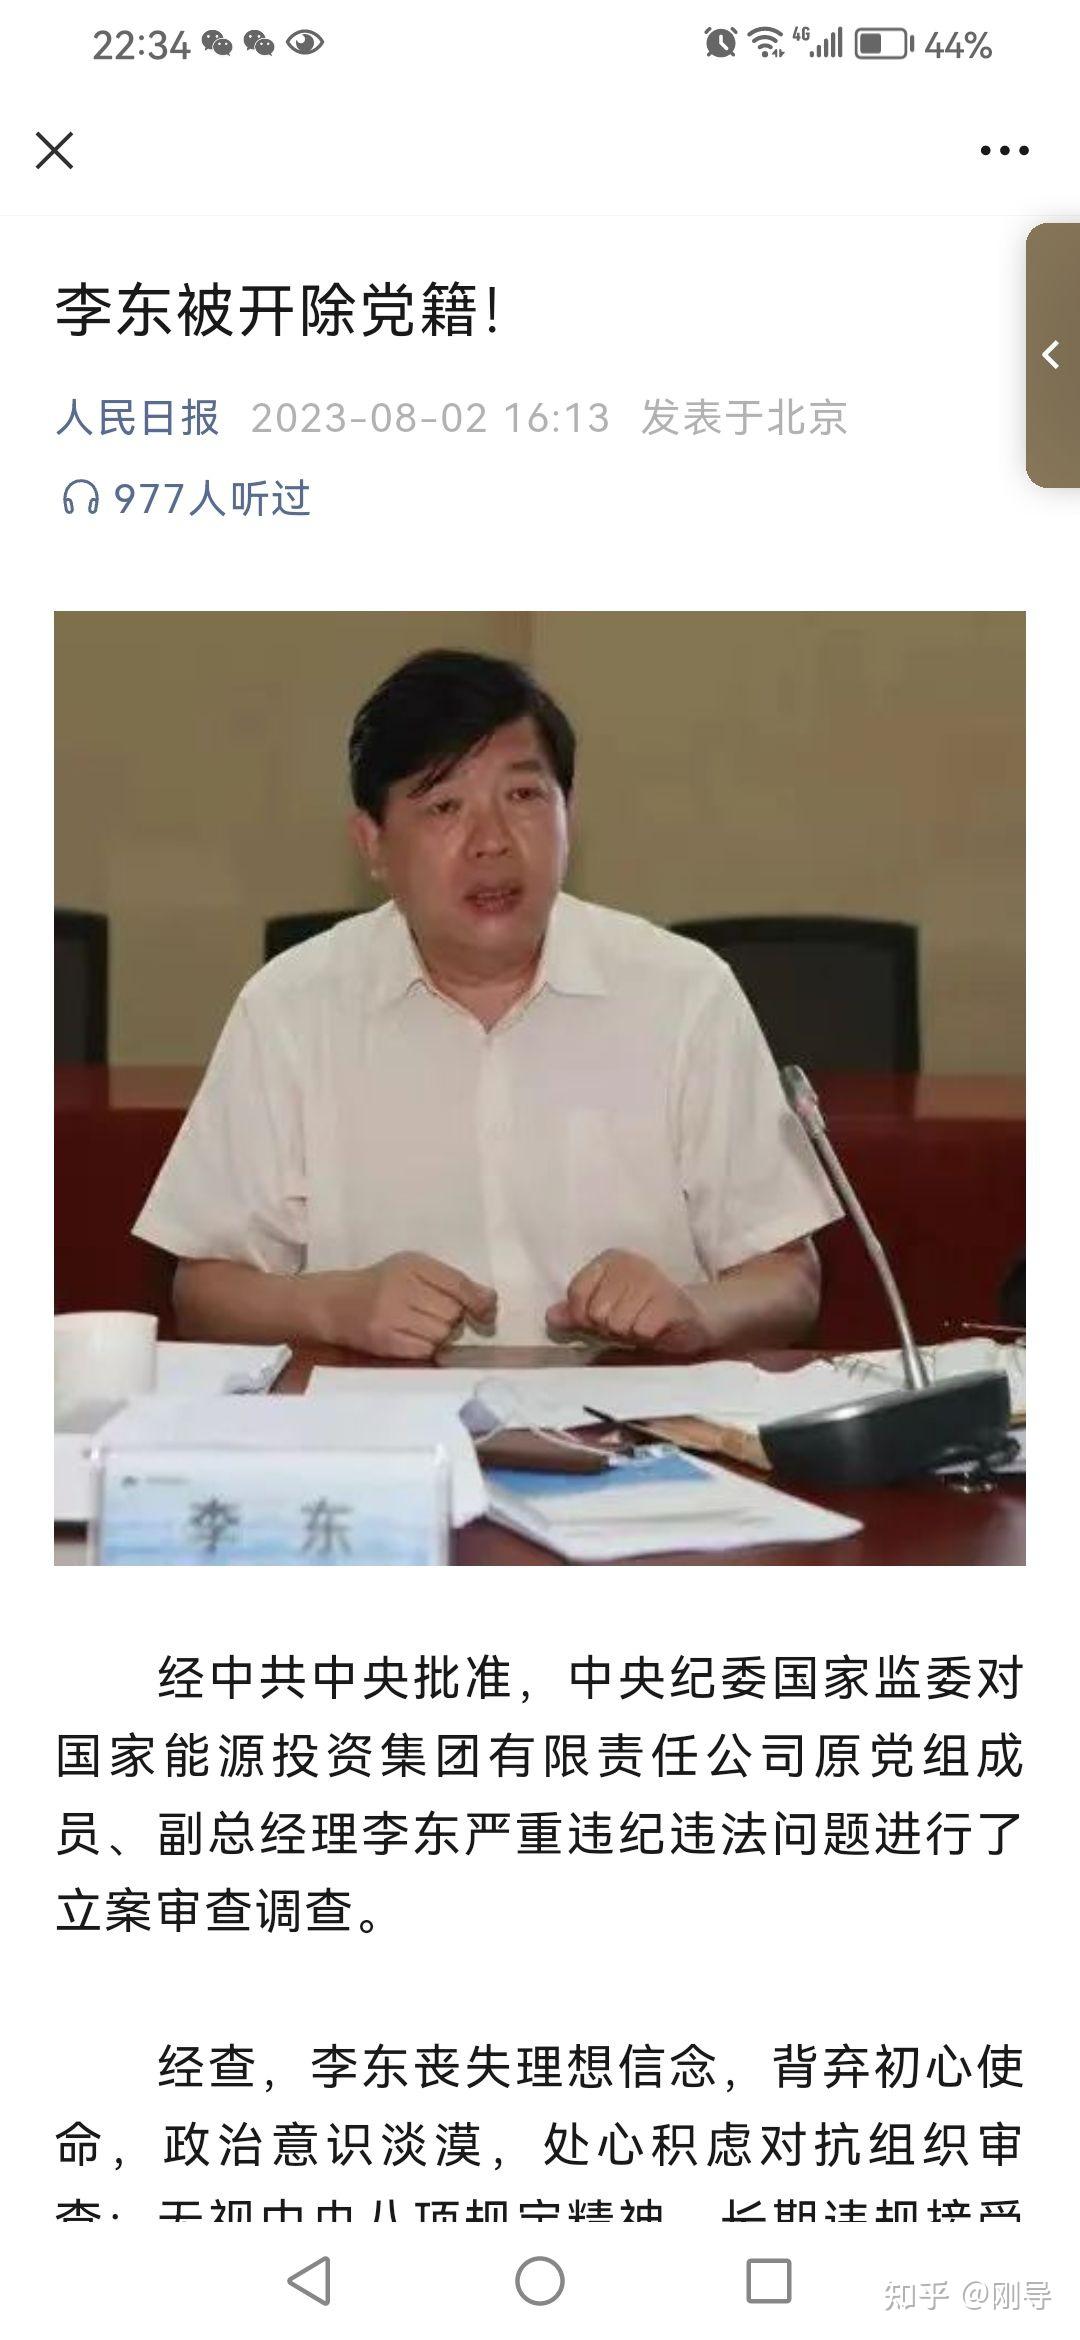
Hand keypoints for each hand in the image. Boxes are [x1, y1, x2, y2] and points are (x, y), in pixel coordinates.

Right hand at [308, 1254, 496, 1359]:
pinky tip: (411, 1337)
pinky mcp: (385, 1341)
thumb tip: (491, 1303)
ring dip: (440, 1334)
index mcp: (413, 1264)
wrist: (336, 1304)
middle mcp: (401, 1287)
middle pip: (453, 1313)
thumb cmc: (382, 1285)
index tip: (485, 1313)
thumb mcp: (415, 1270)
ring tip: (419, 1325)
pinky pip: (426, 1350)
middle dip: (451, 1317)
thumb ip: (454, 1282)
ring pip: (442, 1334)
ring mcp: (391, 1316)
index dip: (478, 1301)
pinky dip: (426, 1348)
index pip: (458, 1284)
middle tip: (431, 1313)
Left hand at [545, 1250, 708, 1353]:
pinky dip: (647, 1337)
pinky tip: (658, 1328)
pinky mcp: (670, 1301)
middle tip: (630, 1321)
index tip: (604, 1317)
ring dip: (629, 1333)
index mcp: (609, 1259)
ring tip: (643, 1323)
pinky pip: (641, 1331)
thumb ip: (577, 1313)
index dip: (585, 1316)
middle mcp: (630, 1263)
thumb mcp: (605, 1311)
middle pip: (596, 1312)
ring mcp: (651, 1280)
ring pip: (617, 1324)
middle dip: (609, 1327)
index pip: (576, 1294)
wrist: (692, 1318)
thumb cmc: (643, 1313)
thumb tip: (550, 1316)